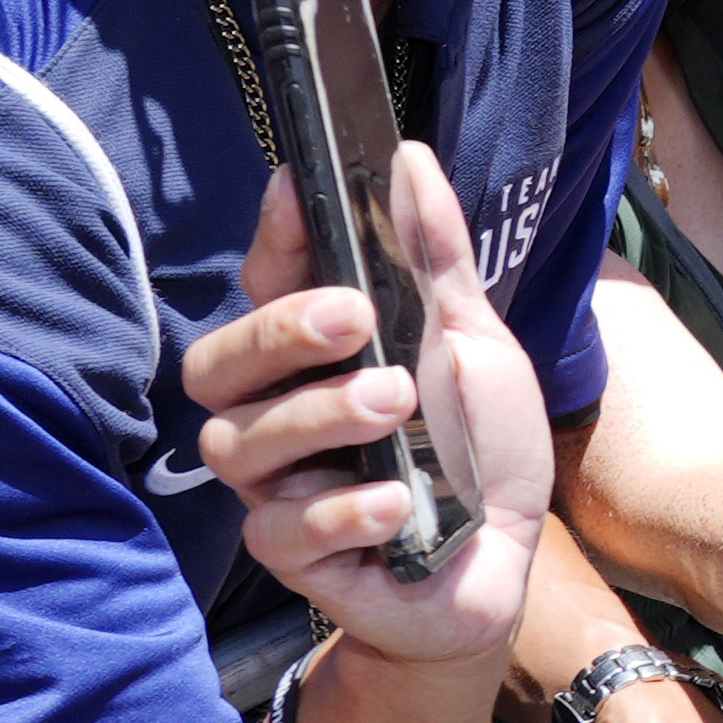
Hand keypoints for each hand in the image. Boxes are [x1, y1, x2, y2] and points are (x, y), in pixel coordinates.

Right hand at [181, 151, 553, 671]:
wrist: (504, 562)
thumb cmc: (476, 445)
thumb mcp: (472, 340)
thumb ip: (436, 259)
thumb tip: (410, 159)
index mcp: (312, 353)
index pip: (264, 283)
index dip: (272, 238)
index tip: (298, 189)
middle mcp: (275, 413)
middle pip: (219, 364)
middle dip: (279, 332)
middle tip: (353, 316)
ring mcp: (277, 487)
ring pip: (243, 444)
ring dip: (319, 416)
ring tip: (394, 402)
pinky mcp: (296, 557)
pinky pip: (283, 532)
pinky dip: (343, 510)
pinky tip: (398, 503)